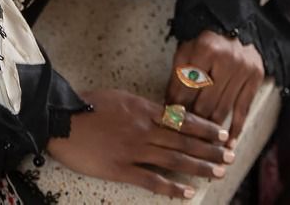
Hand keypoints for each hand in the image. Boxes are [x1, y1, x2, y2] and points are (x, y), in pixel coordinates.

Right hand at [45, 87, 234, 198]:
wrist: (59, 119)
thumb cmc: (84, 104)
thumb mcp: (117, 97)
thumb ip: (141, 107)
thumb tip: (164, 114)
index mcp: (142, 109)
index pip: (182, 119)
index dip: (204, 128)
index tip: (222, 134)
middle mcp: (143, 130)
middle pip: (184, 141)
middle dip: (210, 149)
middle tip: (230, 155)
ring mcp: (133, 150)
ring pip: (174, 159)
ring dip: (199, 167)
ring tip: (217, 172)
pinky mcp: (121, 169)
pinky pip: (151, 180)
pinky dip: (171, 187)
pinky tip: (186, 192)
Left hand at [166, 30, 264, 146]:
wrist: (234, 22)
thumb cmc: (204, 38)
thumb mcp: (185, 51)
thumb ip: (178, 78)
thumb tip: (170, 108)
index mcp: (204, 49)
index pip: (185, 88)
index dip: (174, 106)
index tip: (167, 120)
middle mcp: (227, 60)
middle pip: (204, 102)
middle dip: (190, 120)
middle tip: (182, 133)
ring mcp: (243, 71)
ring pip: (222, 109)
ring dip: (210, 128)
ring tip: (200, 141)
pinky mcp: (256, 79)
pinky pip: (243, 110)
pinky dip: (235, 129)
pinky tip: (228, 142)